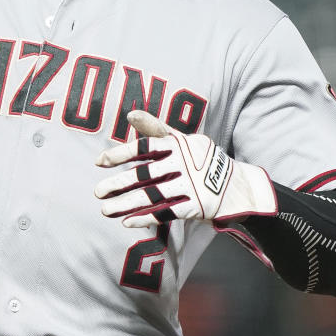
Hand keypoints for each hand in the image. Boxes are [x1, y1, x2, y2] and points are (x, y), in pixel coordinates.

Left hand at [94, 110, 276, 227]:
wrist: (238, 185)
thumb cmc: (201, 159)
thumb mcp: (182, 139)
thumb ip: (155, 128)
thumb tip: (130, 114)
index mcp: (177, 145)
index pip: (143, 148)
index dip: (120, 154)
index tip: (99, 162)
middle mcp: (183, 165)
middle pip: (144, 175)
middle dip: (118, 184)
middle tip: (97, 192)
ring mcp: (190, 186)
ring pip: (151, 196)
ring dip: (126, 204)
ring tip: (105, 210)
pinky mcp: (196, 206)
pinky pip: (166, 213)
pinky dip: (146, 218)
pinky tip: (127, 221)